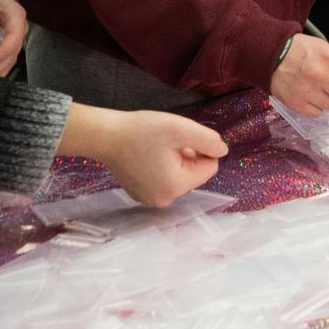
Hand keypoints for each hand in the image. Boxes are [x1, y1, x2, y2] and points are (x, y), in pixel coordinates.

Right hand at [61, 107, 226, 206]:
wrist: (105, 136)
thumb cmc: (141, 131)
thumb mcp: (180, 128)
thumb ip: (208, 140)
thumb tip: (222, 151)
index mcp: (176, 187)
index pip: (210, 167)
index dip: (201, 149)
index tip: (182, 138)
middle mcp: (164, 200)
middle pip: (194, 173)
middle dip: (186, 155)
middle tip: (167, 142)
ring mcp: (150, 200)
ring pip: (179, 175)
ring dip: (174, 160)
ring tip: (155, 147)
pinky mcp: (140, 194)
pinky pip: (163, 179)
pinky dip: (160, 166)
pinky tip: (146, 155)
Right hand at [270, 35, 328, 116]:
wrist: (271, 55)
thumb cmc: (300, 50)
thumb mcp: (323, 47)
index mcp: (328, 58)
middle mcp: (319, 75)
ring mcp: (307, 91)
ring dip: (328, 98)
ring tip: (317, 88)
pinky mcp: (297, 104)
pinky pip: (317, 113)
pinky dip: (316, 106)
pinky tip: (309, 95)